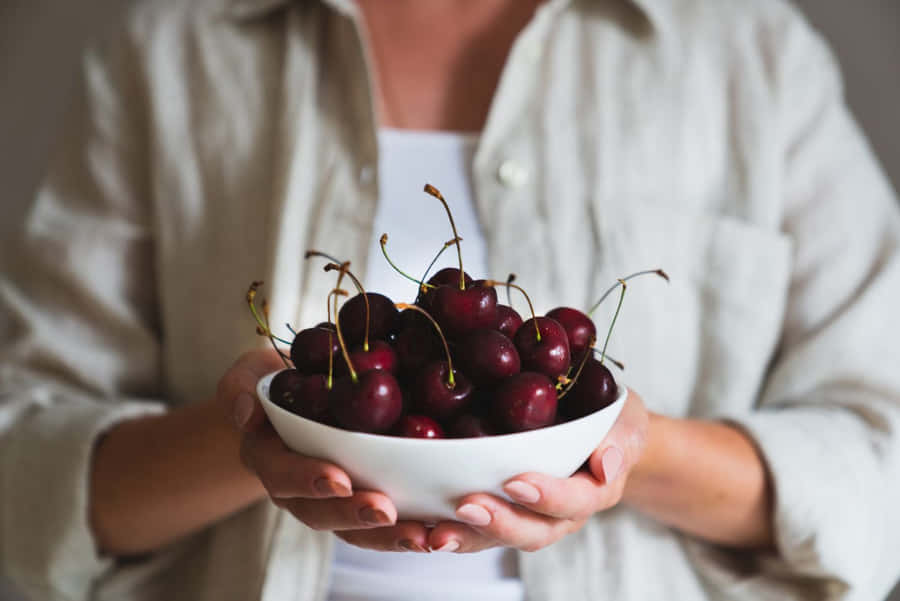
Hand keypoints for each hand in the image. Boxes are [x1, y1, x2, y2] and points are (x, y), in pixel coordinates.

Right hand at [220, 350, 425, 548]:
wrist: (299, 395)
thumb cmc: (276, 380)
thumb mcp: (250, 373)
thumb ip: (241, 387)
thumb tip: (247, 413)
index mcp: (268, 457)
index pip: (282, 475)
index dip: (307, 479)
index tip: (338, 478)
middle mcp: (297, 490)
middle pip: (321, 513)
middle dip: (353, 515)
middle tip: (385, 511)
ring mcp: (330, 500)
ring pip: (355, 529)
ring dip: (387, 536)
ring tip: (422, 536)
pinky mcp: (361, 500)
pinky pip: (382, 523)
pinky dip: (408, 529)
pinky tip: (439, 528)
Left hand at [419, 389, 648, 552]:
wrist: (598, 431)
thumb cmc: (610, 421)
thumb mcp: (626, 421)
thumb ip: (621, 439)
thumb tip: (608, 464)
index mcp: (592, 491)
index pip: (574, 501)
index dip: (547, 497)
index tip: (517, 482)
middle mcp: (558, 514)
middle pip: (532, 530)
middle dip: (500, 523)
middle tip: (467, 506)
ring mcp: (526, 516)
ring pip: (497, 537)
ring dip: (466, 536)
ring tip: (434, 531)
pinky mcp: (497, 510)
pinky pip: (473, 528)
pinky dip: (446, 528)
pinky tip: (417, 523)